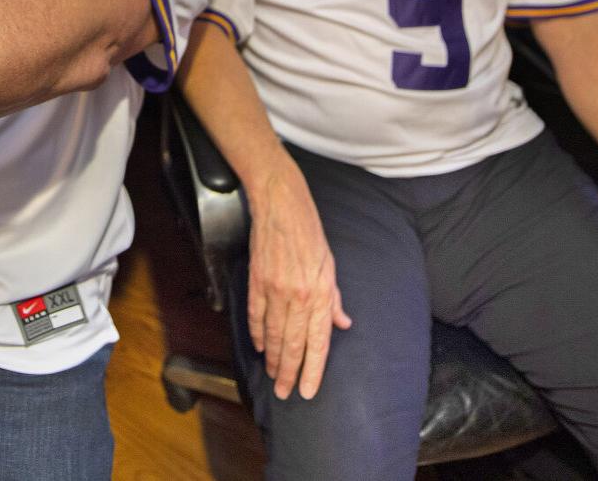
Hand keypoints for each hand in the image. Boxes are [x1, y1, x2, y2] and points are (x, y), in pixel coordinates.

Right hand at [246, 160, 350, 400]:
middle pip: (293, 344)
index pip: (318, 341)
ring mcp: (275, 290)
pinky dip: (256, 334)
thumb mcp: (331, 264)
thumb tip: (342, 323)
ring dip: (272, 359)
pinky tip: (258, 347)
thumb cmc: (309, 231)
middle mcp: (299, 296)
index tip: (308, 389)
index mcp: (321, 292)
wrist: (281, 204)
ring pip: (273, 335)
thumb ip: (335, 298)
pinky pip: (256, 316)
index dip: (312, 369)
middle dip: (289, 373)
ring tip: (272, 376)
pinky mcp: (257, 281)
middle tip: (285, 393)